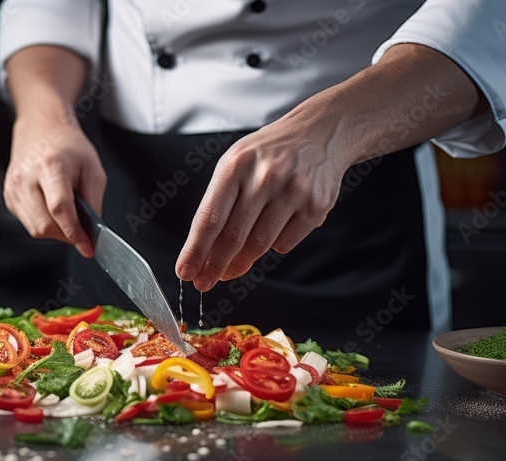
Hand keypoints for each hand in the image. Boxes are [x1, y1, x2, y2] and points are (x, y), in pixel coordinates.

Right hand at [3, 115, 106, 257]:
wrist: (41, 127)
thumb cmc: (68, 145)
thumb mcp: (93, 169)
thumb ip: (94, 203)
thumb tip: (91, 233)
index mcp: (50, 166)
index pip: (59, 208)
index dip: (74, 232)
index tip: (87, 246)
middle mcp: (26, 177)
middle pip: (44, 225)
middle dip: (66, 235)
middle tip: (81, 231)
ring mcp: (13, 187)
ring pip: (35, 229)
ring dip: (55, 231)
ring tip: (67, 215)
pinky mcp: (8, 196)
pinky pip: (27, 223)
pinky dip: (43, 223)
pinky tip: (51, 208)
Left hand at [175, 114, 350, 291]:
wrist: (319, 133)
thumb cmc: (267, 155)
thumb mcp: (236, 165)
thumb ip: (219, 204)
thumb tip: (203, 253)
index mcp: (236, 165)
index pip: (209, 218)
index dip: (195, 250)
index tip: (185, 272)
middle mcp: (265, 177)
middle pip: (233, 237)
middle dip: (214, 266)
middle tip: (203, 283)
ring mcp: (293, 191)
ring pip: (260, 244)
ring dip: (241, 263)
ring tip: (231, 270)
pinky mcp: (316, 206)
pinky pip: (285, 243)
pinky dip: (274, 246)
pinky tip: (273, 232)